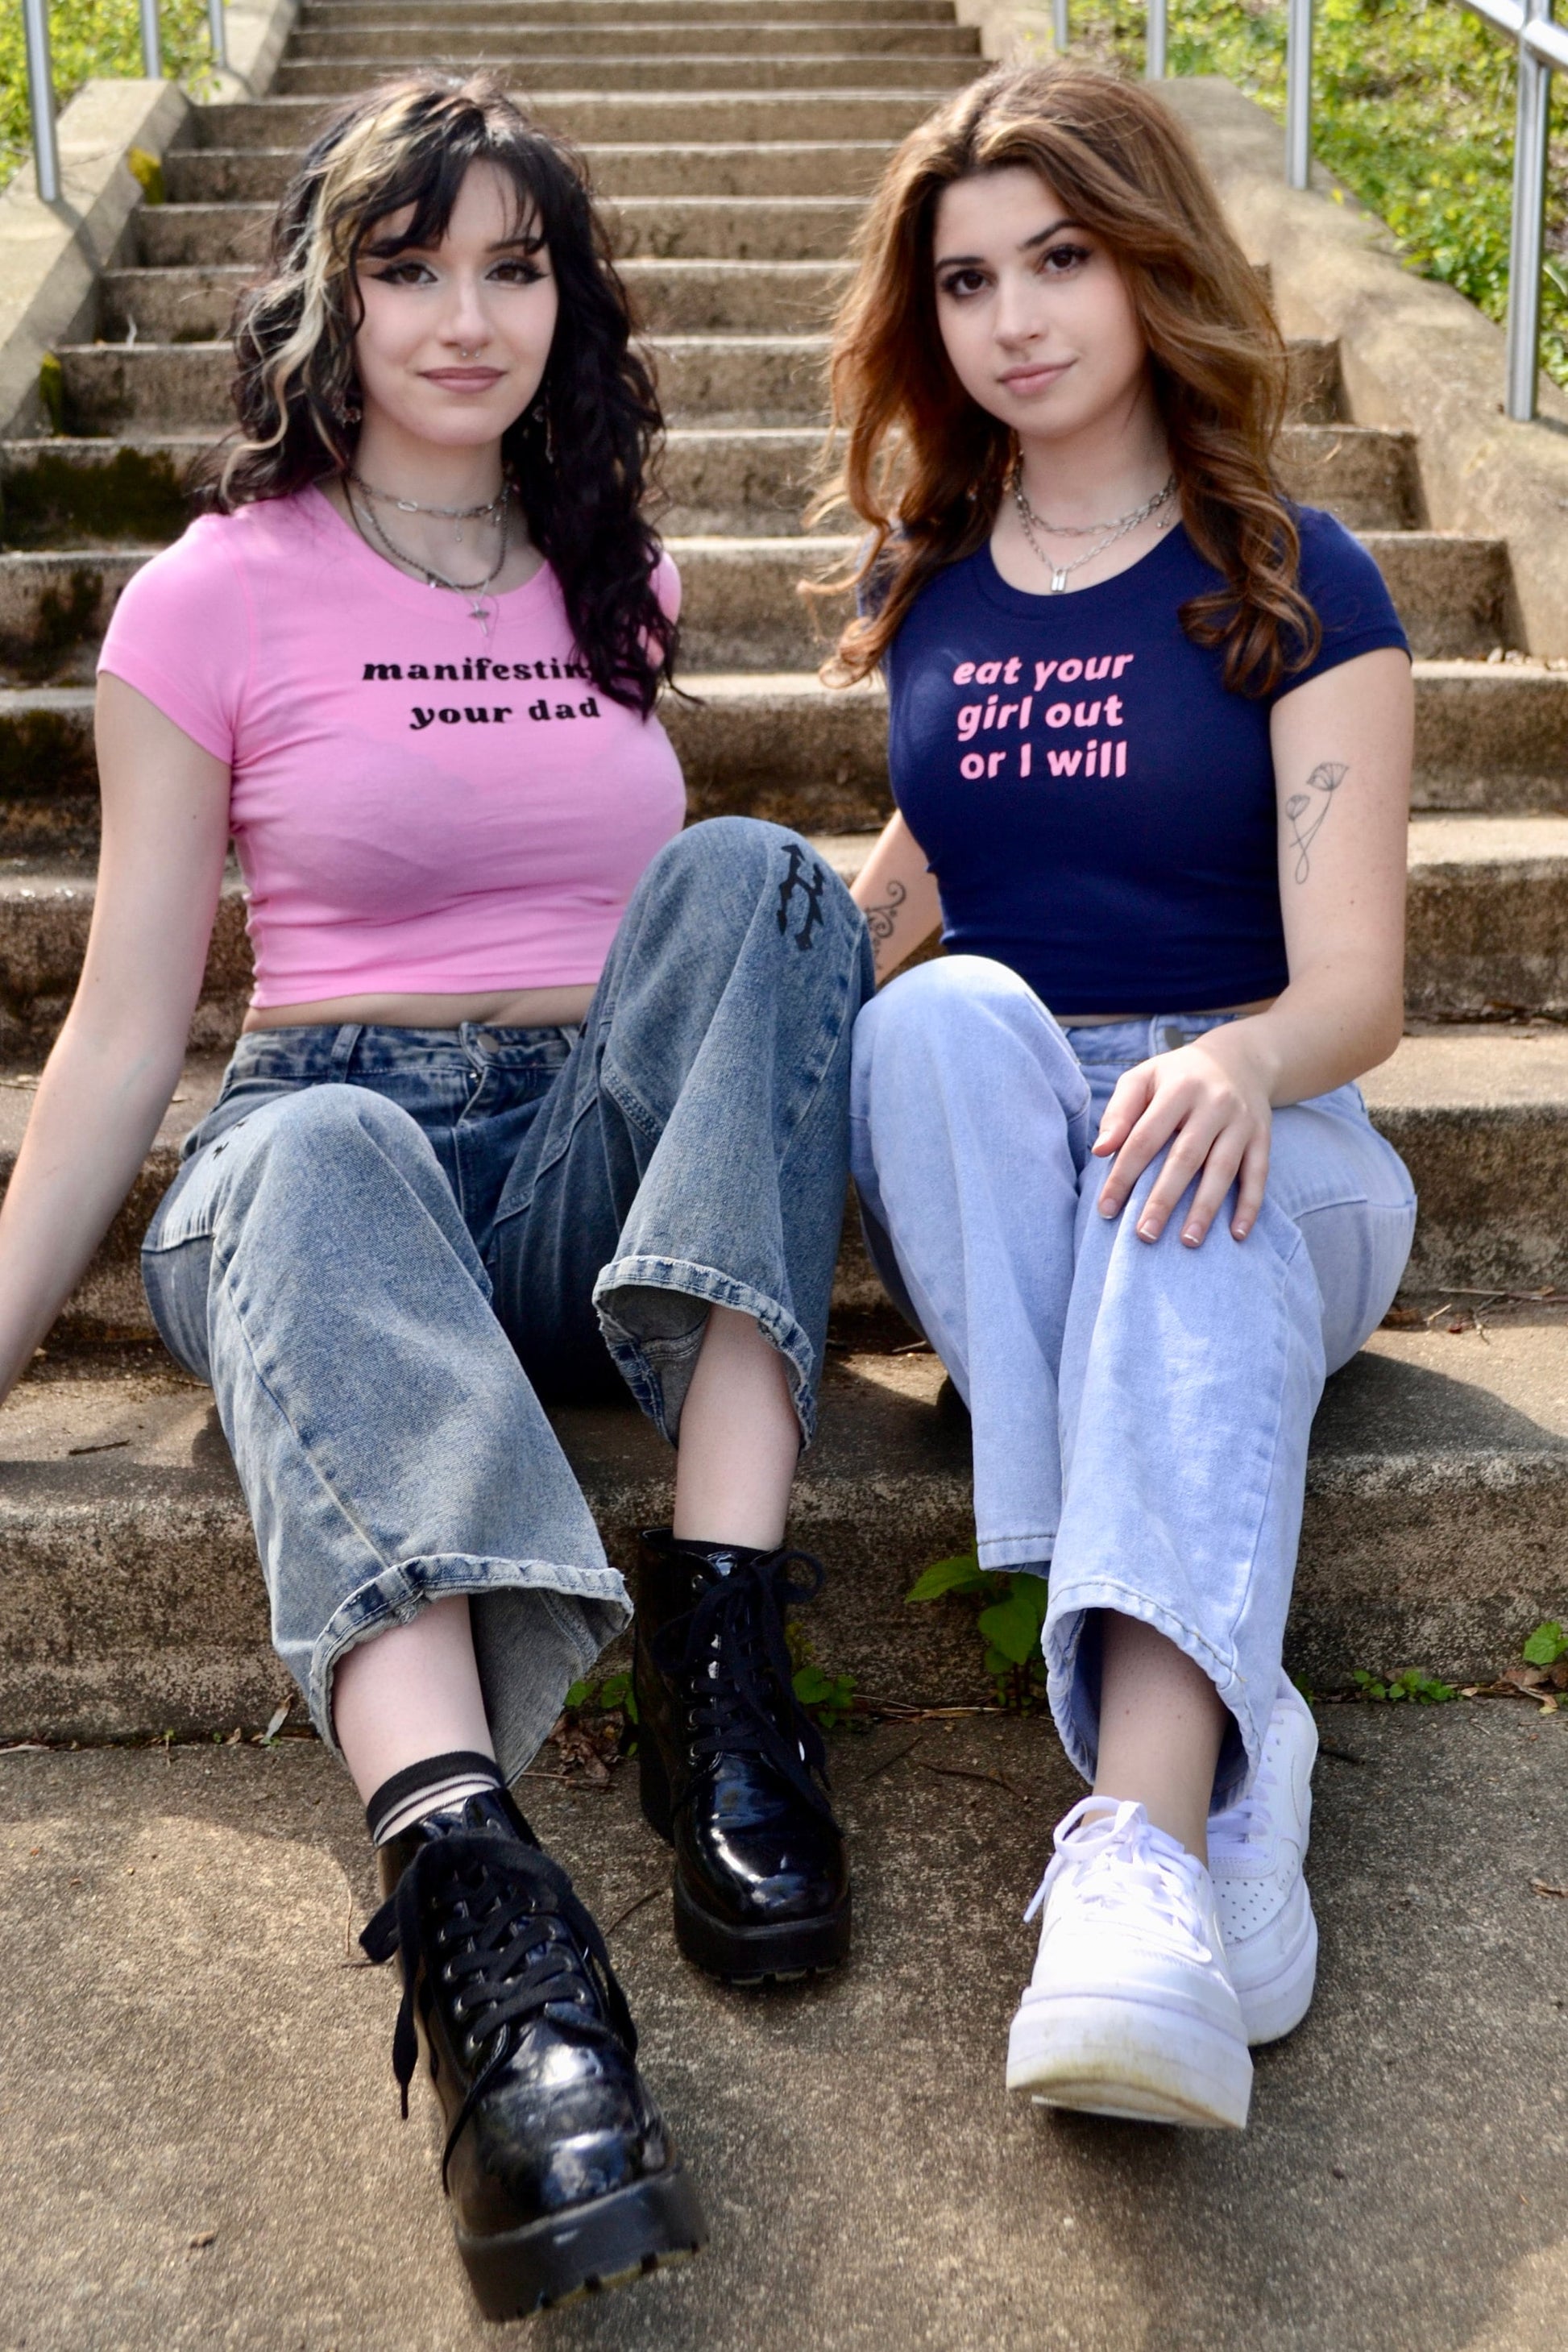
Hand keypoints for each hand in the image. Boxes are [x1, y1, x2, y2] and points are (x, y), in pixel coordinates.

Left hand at [1091, 1027, 1273, 1245]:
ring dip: (1205, 1209)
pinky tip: (1236, 1234)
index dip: (1124, 1174)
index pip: (1145, 1137)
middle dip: (1164, 1200)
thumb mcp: (1144, 1077)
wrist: (1239, 1058)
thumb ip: (1119, 1111)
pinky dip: (1249, 1205)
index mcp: (1178, 1089)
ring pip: (1222, 1169)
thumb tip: (1101, 1150)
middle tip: (1144, 1236)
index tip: (1106, 1209)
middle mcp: (1213, 1104)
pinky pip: (1258, 1174)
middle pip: (1185, 1158)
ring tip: (1187, 1242)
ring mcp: (1241, 1122)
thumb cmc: (1177, 1076)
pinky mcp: (1262, 1137)